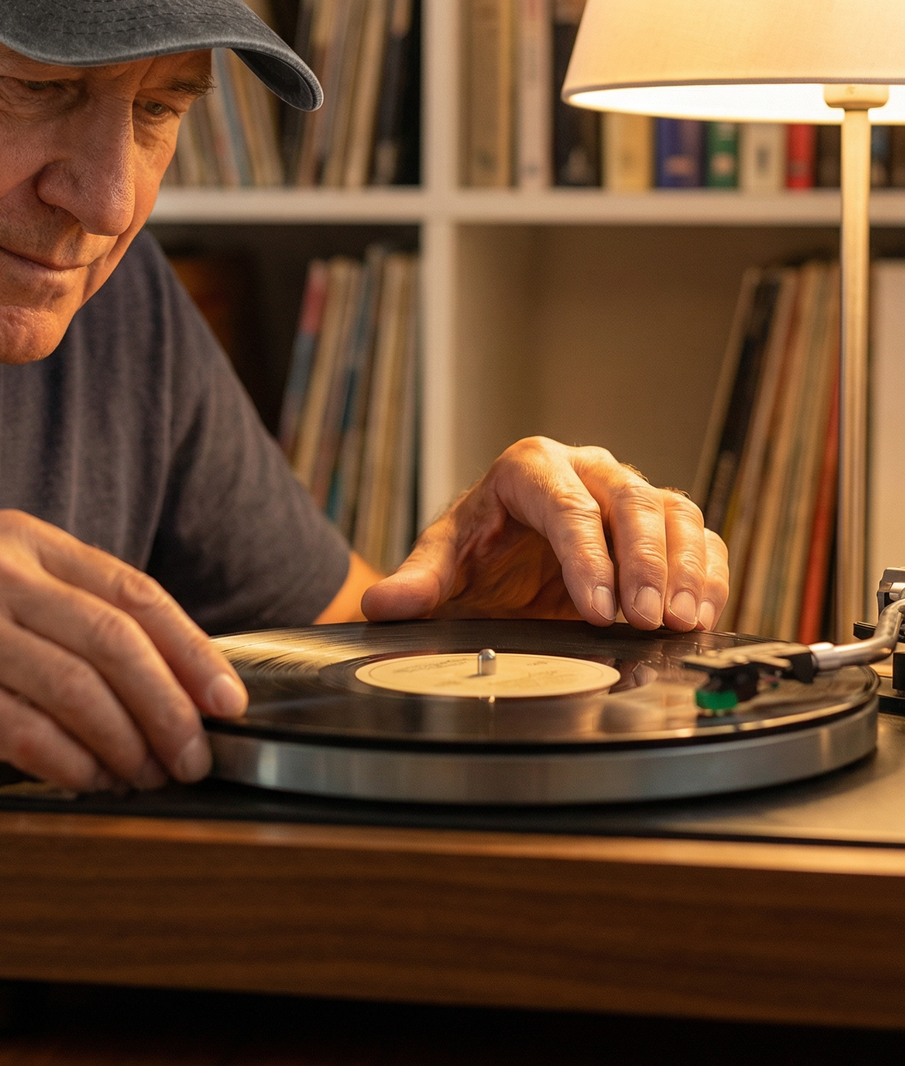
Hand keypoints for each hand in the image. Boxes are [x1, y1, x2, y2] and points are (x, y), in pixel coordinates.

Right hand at [0, 510, 247, 792]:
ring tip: (147, 776)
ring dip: (125, 743)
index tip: (225, 698)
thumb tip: (155, 662)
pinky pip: (18, 729)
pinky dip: (67, 762)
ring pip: (74, 688)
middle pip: (114, 641)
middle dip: (170, 706)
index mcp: (21, 540)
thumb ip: (56, 600)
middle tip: (195, 755)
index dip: (190, 649)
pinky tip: (88, 782)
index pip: (132, 592)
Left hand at [361, 437, 727, 632]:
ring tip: (682, 622)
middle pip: (629, 501)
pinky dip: (708, 574)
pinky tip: (702, 616)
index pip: (566, 506)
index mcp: (529, 468)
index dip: (586, 557)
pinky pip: (699, 537)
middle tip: (648, 619)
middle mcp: (585, 469)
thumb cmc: (475, 553)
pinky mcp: (661, 524)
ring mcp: (628, 493)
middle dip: (644, 562)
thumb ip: (418, 582)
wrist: (501, 560)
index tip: (597, 610)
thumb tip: (382, 604)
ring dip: (685, 568)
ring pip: (674, 512)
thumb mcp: (444, 564)